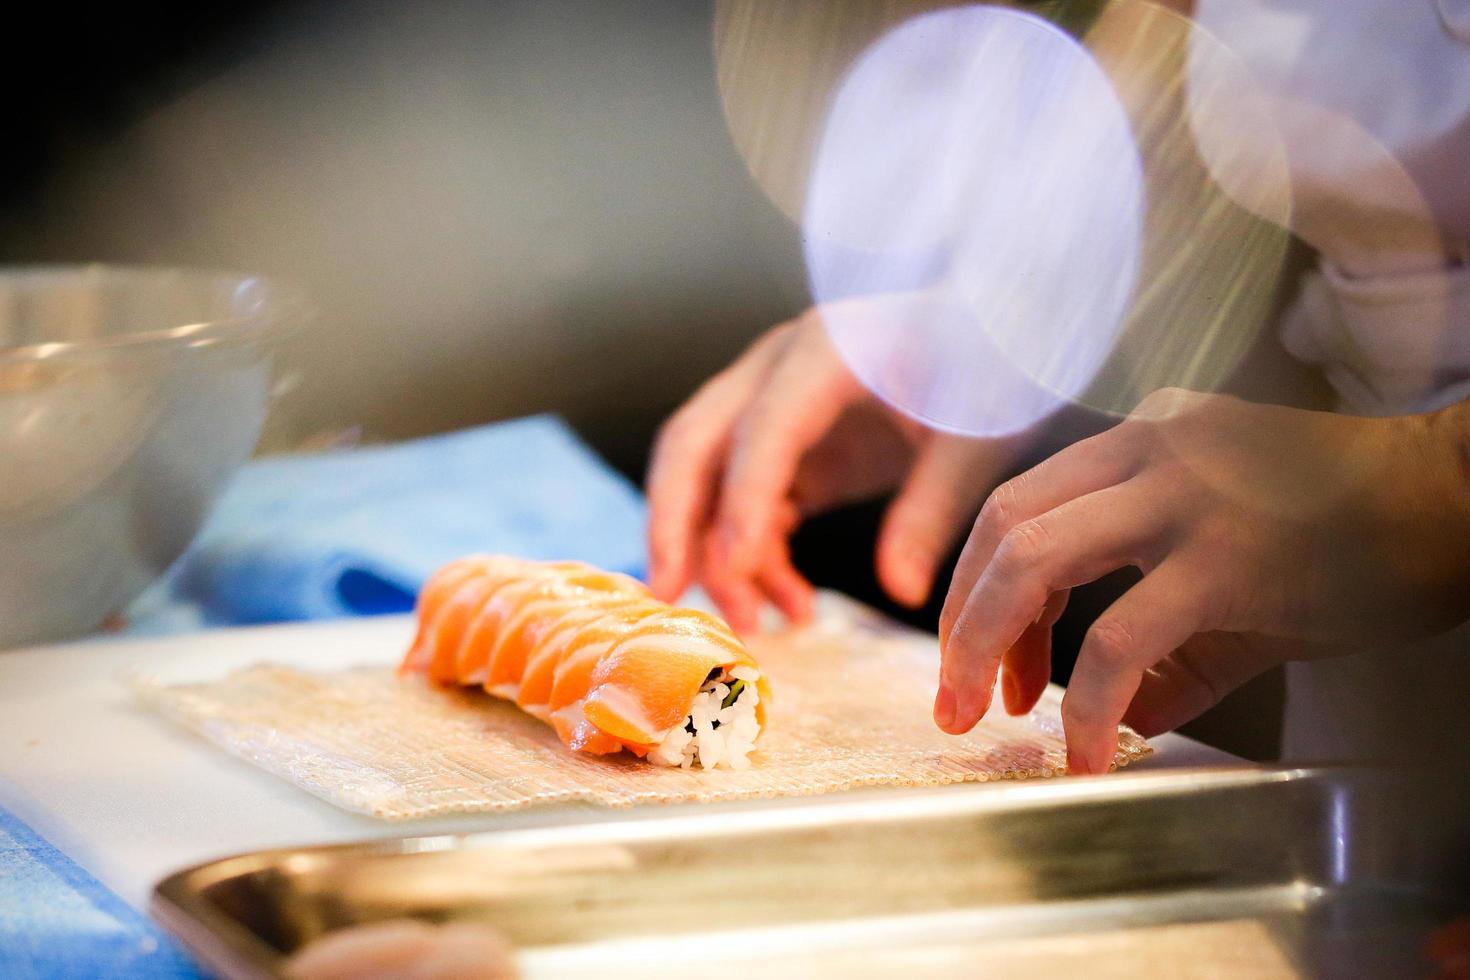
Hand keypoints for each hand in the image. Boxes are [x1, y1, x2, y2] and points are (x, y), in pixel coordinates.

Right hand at [647, 302, 1017, 630]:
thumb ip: (933, 510)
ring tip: (756, 622)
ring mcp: (774, 403)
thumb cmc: (990, 375)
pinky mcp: (787, 443)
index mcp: (826, 352)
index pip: (763, 428)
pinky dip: (754, 553)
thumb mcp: (975, 442)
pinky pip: (745, 501)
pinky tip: (791, 603)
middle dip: (674, 522)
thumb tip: (900, 589)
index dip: (743, 498)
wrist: (997, 343)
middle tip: (667, 594)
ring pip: (707, 478)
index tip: (736, 568)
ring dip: (717, 552)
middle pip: (694, 442)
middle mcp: (780, 369)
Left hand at [936, 387, 1469, 772]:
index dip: (984, 593)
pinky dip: (1085, 700)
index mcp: (1142, 440)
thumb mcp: (1240, 573)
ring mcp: (1186, 494)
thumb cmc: (1359, 536)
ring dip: (987, 646)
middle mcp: (1149, 447)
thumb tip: (1122, 718)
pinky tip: (1084, 748)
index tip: (991, 667)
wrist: (1464, 502)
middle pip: (1004, 527)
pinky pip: (1121, 635)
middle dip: (960, 622)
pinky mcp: (1228, 556)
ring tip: (983, 716)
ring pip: (1033, 561)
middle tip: (955, 700)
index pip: (1020, 508)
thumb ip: (1173, 645)